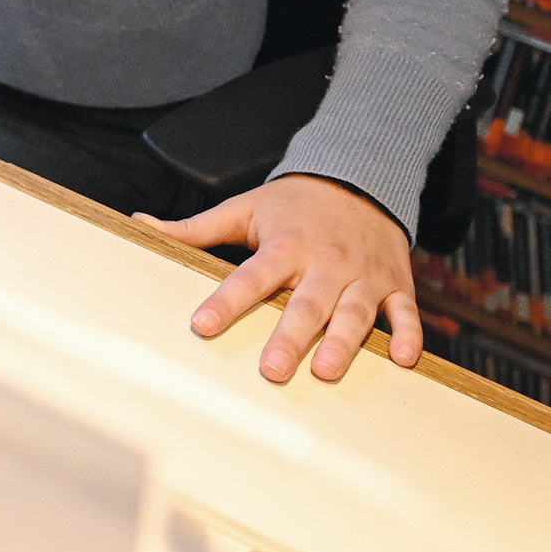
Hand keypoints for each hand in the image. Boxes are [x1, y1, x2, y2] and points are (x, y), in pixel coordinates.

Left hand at [135, 175, 422, 383]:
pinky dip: (409, 336)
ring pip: (355, 312)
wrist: (360, 179)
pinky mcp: (396, 284)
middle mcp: (325, 261)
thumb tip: (141, 225)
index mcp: (285, 245)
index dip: (227, 301)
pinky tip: (405, 361)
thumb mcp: (244, 208)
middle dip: (289, 337)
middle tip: (272, 371)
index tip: (202, 325)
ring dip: (343, 343)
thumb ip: (195, 228)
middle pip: (305, 303)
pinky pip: (406, 312)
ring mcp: (364, 275)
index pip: (250, 276)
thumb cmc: (294, 205)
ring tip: (326, 372)